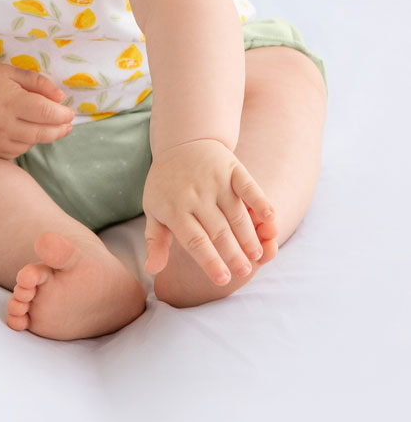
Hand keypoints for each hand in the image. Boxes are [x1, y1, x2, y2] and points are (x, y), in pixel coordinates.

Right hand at [0, 61, 73, 158]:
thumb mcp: (11, 72)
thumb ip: (38, 83)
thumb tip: (61, 98)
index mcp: (11, 101)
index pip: (45, 112)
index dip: (62, 114)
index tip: (70, 113)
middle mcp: (3, 123)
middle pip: (41, 133)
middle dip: (59, 130)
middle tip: (67, 125)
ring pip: (29, 144)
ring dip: (41, 137)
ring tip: (45, 126)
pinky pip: (14, 153)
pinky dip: (23, 144)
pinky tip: (25, 133)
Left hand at [142, 139, 276, 284]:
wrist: (182, 142)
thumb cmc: (167, 184)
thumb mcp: (154, 209)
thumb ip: (156, 240)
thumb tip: (151, 270)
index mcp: (174, 208)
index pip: (194, 240)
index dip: (209, 261)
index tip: (223, 279)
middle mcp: (195, 194)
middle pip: (218, 230)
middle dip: (233, 253)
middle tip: (245, 272)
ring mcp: (214, 180)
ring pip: (236, 213)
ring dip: (249, 235)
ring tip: (258, 255)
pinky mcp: (231, 168)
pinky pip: (248, 186)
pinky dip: (260, 201)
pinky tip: (270, 217)